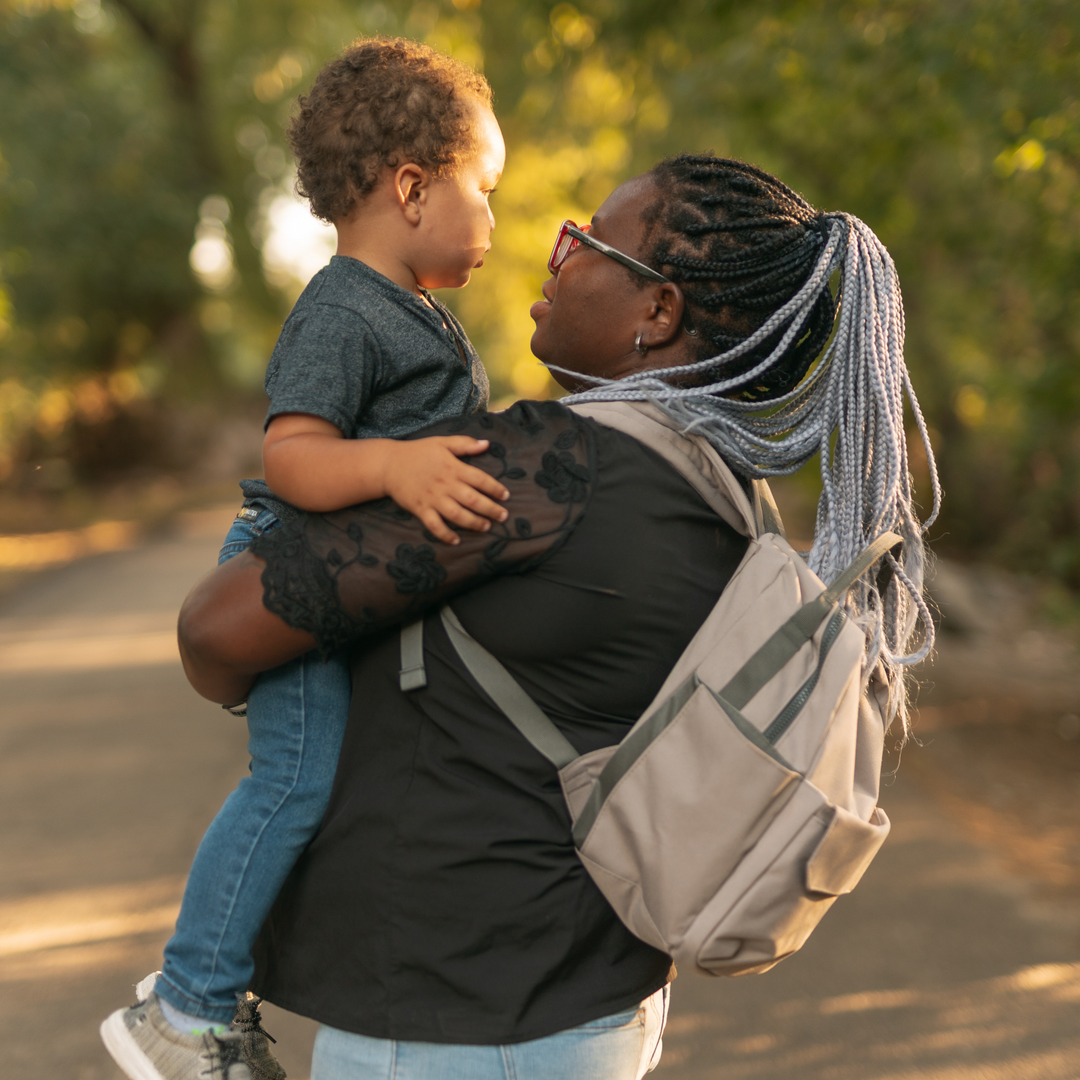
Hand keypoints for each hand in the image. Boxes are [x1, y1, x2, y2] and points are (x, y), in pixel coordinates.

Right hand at [382, 436, 509, 544]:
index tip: (506, 496)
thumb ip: (464, 444)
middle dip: (490, 509)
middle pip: (473, 500)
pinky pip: (435, 525)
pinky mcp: (421, 509)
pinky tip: (456, 540)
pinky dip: (445, 534)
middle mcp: (445, 484)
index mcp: (453, 467)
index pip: (480, 479)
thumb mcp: (442, 442)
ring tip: (486, 527)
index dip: (495, 488)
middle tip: (503, 516)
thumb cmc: (417, 452)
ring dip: (473, 523)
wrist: (388, 464)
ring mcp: (433, 498)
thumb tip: (486, 444)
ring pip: (457, 514)